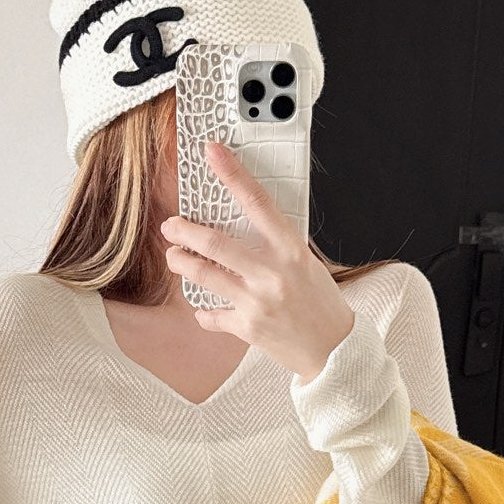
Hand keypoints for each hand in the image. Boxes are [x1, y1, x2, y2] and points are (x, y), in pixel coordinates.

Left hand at [159, 137, 355, 382]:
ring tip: (174, 256)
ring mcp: (256, 302)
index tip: (212, 153)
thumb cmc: (321, 304)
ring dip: (181, 263)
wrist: (333, 351)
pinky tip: (204, 308)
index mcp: (291, 250)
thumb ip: (277, 245)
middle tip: (170, 226)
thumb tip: (244, 223)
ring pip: (203, 275)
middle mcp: (271, 274)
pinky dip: (204, 311)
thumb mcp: (306, 264)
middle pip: (214, 243)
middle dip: (183, 232)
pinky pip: (211, 315)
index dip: (232, 174)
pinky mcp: (246, 327)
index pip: (257, 201)